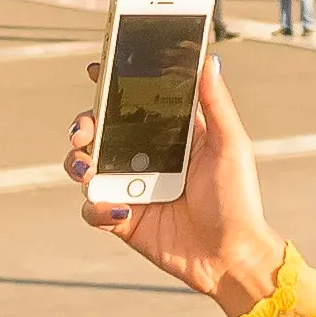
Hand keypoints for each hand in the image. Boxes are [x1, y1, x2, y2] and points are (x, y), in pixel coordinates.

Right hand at [62, 56, 285, 315]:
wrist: (232, 256)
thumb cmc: (239, 201)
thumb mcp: (231, 146)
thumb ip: (216, 104)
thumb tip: (209, 60)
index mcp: (169, 136)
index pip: (133, 103)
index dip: (111, 86)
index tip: (97, 69)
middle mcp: (144, 159)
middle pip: (99, 132)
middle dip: (83, 125)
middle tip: (84, 130)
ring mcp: (129, 190)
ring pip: (85, 167)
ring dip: (76, 162)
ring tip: (86, 167)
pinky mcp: (121, 220)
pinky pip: (92, 209)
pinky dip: (96, 207)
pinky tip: (118, 209)